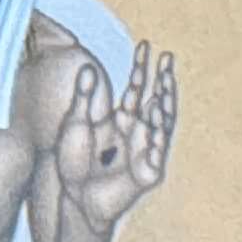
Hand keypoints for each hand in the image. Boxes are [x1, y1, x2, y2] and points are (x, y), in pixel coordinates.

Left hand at [53, 45, 176, 233]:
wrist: (74, 197)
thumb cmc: (74, 162)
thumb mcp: (76, 123)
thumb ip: (83, 97)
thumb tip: (86, 66)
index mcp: (121, 118)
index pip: (136, 87)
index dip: (141, 67)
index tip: (145, 44)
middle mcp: (137, 132)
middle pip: (155, 101)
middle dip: (162, 80)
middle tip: (167, 57)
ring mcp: (145, 151)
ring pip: (162, 123)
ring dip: (164, 104)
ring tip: (165, 84)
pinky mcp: (147, 172)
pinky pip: (157, 153)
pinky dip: (158, 139)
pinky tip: (157, 123)